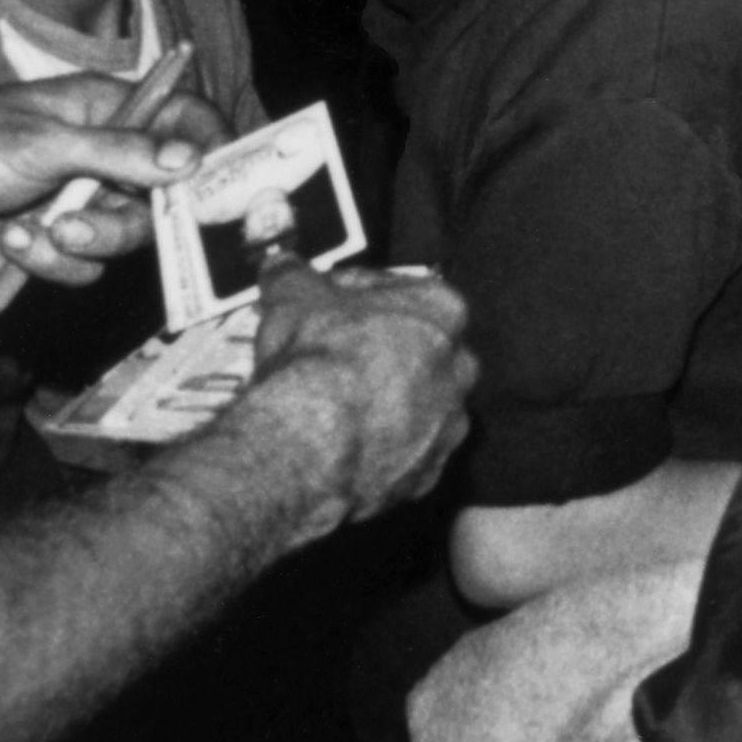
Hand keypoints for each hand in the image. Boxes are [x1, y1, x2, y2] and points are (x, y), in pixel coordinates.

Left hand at [0, 71, 230, 288]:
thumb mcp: (43, 143)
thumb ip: (119, 151)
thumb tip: (191, 159)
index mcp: (106, 110)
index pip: (183, 117)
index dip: (209, 145)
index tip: (217, 183)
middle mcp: (103, 156)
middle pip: (160, 197)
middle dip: (121, 221)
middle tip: (77, 225)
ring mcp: (80, 201)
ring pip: (123, 239)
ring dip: (76, 244)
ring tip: (28, 233)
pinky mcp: (55, 244)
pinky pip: (83, 268)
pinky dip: (48, 263)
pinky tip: (10, 243)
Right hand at [234, 260, 477, 536]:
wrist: (312, 442)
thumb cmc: (317, 360)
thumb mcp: (294, 296)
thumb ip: (293, 275)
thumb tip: (283, 266)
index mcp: (441, 310)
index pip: (404, 291)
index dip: (361, 297)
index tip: (336, 306)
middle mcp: (458, 368)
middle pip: (421, 352)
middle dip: (382, 353)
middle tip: (337, 358)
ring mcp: (446, 425)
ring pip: (418, 408)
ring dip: (385, 406)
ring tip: (335, 409)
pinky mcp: (427, 475)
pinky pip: (404, 457)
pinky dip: (378, 453)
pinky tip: (340, 447)